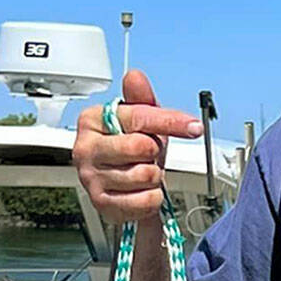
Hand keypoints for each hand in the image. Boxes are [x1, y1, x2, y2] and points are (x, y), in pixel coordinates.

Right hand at [72, 70, 202, 222]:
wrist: (126, 187)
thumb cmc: (131, 149)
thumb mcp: (142, 120)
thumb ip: (142, 99)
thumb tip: (135, 76)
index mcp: (92, 121)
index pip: (138, 117)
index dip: (170, 121)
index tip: (194, 126)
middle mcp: (85, 148)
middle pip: (141, 147)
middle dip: (154, 152)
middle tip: (148, 154)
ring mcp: (90, 177)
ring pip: (145, 175)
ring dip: (153, 176)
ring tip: (142, 172)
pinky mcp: (102, 203)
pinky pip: (144, 200)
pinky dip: (152, 198)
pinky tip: (142, 191)